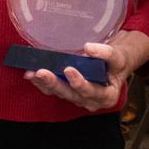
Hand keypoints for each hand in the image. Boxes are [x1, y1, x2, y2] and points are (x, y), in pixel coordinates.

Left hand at [25, 32, 148, 112]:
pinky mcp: (67, 93)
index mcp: (107, 96)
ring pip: (59, 93)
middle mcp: (91, 101)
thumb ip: (106, 53)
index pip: (92, 92)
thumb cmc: (117, 62)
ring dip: (44, 83)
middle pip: (71, 94)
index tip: (68, 69)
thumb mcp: (118, 56)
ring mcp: (77, 98)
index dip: (79, 83)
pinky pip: (53, 90)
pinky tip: (30, 75)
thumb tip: (89, 48)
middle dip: (55, 84)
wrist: (113, 64)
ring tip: (31, 73)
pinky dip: (41, 83)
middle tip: (41, 72)